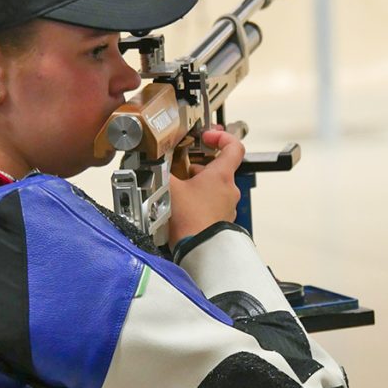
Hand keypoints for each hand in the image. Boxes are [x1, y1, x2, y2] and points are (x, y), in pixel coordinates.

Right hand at [168, 128, 244, 248]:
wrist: (198, 250)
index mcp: (222, 175)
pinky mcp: (221, 221)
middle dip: (199, 167)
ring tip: (178, 191)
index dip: (221, 137)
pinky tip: (182, 208)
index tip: (206, 137)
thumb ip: (162, 171)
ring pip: (214, 188)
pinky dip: (199, 203)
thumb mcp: (169, 187)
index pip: (234, 147)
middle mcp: (229, 190)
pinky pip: (212, 206)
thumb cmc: (189, 219)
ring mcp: (227, 207)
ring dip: (198, 186)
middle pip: (219, 169)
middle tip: (181, 169)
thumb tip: (153, 163)